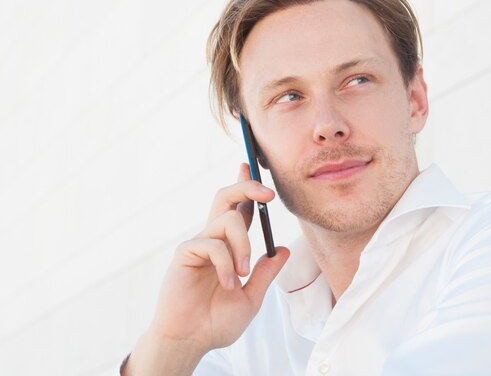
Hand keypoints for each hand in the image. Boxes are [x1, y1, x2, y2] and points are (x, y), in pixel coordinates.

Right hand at [146, 163, 289, 353]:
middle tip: (269, 194)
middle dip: (247, 187)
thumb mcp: (251, 298)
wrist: (191, 341)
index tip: (249, 168)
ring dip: (243, 245)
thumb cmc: (216, 322)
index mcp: (228, 247)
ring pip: (226, 220)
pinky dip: (226, 265)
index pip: (238, 210)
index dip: (245, 188)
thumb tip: (285, 250)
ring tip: (242, 274)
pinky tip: (228, 285)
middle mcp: (212, 240)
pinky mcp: (185, 254)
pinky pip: (212, 245)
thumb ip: (266, 273)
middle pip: (227, 199)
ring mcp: (198, 245)